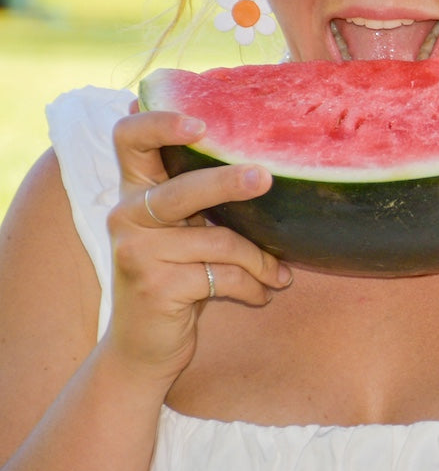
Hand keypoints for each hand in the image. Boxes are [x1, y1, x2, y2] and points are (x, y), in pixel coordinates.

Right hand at [104, 107, 290, 383]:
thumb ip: (206, 199)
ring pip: (218, 241)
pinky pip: (223, 277)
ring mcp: (136, 252)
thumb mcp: (185, 232)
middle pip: (182, 190)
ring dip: (260, 260)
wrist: (144, 348)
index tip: (201, 123)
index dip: (160, 122)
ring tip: (280, 274)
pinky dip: (252, 286)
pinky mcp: (155, 287)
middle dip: (227, 182)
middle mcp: (125, 215)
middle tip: (266, 178)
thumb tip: (273, 167)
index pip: (130, 138)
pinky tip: (264, 294)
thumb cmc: (178, 277)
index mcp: (135, 191)